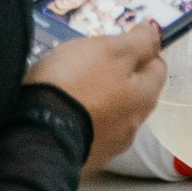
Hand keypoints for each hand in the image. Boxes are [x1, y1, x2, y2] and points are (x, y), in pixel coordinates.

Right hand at [26, 24, 164, 170]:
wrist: (34, 133)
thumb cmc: (75, 83)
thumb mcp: (111, 50)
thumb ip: (139, 42)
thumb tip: (155, 31)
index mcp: (145, 96)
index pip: (157, 68)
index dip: (140, 52)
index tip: (120, 44)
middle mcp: (134, 125)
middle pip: (135, 94)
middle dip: (120, 79)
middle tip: (92, 65)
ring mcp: (108, 146)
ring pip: (111, 116)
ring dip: (100, 103)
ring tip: (73, 90)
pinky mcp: (82, 158)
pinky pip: (87, 133)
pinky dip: (80, 121)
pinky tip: (63, 114)